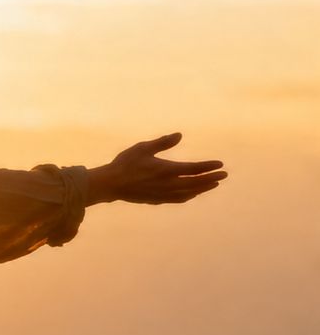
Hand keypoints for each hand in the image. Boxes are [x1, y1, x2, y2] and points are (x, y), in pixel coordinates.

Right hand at [87, 133, 226, 204]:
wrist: (111, 184)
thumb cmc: (125, 163)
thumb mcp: (143, 148)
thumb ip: (163, 142)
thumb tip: (180, 135)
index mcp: (166, 170)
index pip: (194, 168)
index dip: (208, 166)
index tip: (220, 164)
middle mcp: (168, 184)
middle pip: (195, 182)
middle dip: (211, 178)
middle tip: (224, 175)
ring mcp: (163, 194)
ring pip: (189, 193)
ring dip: (202, 188)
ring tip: (212, 184)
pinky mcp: (157, 200)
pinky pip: (179, 199)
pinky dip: (189, 196)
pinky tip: (192, 193)